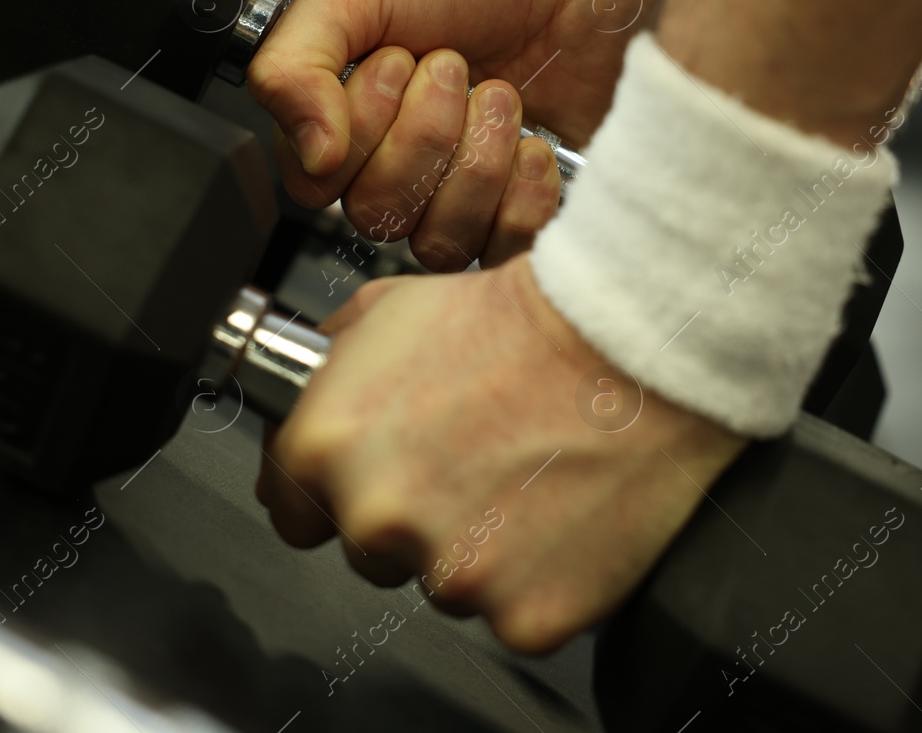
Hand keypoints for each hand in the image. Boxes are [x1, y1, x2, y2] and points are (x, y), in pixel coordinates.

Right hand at [246, 0, 664, 270]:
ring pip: (440, 241)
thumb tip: (310, 155)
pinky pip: (504, 251)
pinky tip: (530, 142)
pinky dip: (522, 194)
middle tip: (453, 67)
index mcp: (340, 120)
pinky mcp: (518, 207)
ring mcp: (457, 191)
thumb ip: (291, 67)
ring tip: (497, 95)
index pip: (316, 187)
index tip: (394, 62)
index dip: (358, 133)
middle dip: (425, 134)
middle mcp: (394, 166)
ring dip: (475, 159)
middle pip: (379, 216)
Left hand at [254, 257, 748, 652]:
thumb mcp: (393, 308)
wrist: (631, 343)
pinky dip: (535, 579)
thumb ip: (331, 368)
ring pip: (441, 583)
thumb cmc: (522, 320)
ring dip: (473, 548)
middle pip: (367, 550)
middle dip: (408, 516)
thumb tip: (306, 398)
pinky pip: (512, 614)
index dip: (332, 488)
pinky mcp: (523, 615)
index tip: (377, 473)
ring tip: (525, 477)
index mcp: (325, 445)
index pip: (290, 507)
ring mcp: (450, 575)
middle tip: (471, 461)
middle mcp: (376, 517)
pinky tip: (559, 516)